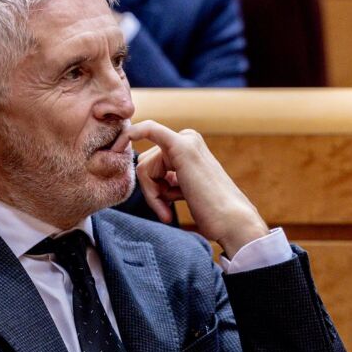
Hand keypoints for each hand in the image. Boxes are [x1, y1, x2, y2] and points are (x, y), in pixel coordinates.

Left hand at [128, 120, 269, 257]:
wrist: (230, 220)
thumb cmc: (210, 211)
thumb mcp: (184, 189)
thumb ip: (167, 178)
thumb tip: (146, 173)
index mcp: (188, 148)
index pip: (152, 162)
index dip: (141, 175)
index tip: (124, 177)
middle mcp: (187, 139)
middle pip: (145, 163)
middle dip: (151, 191)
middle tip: (165, 211)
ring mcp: (186, 141)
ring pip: (144, 166)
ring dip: (153, 194)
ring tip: (170, 209)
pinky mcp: (181, 147)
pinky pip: (148, 130)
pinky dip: (133, 133)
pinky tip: (120, 142)